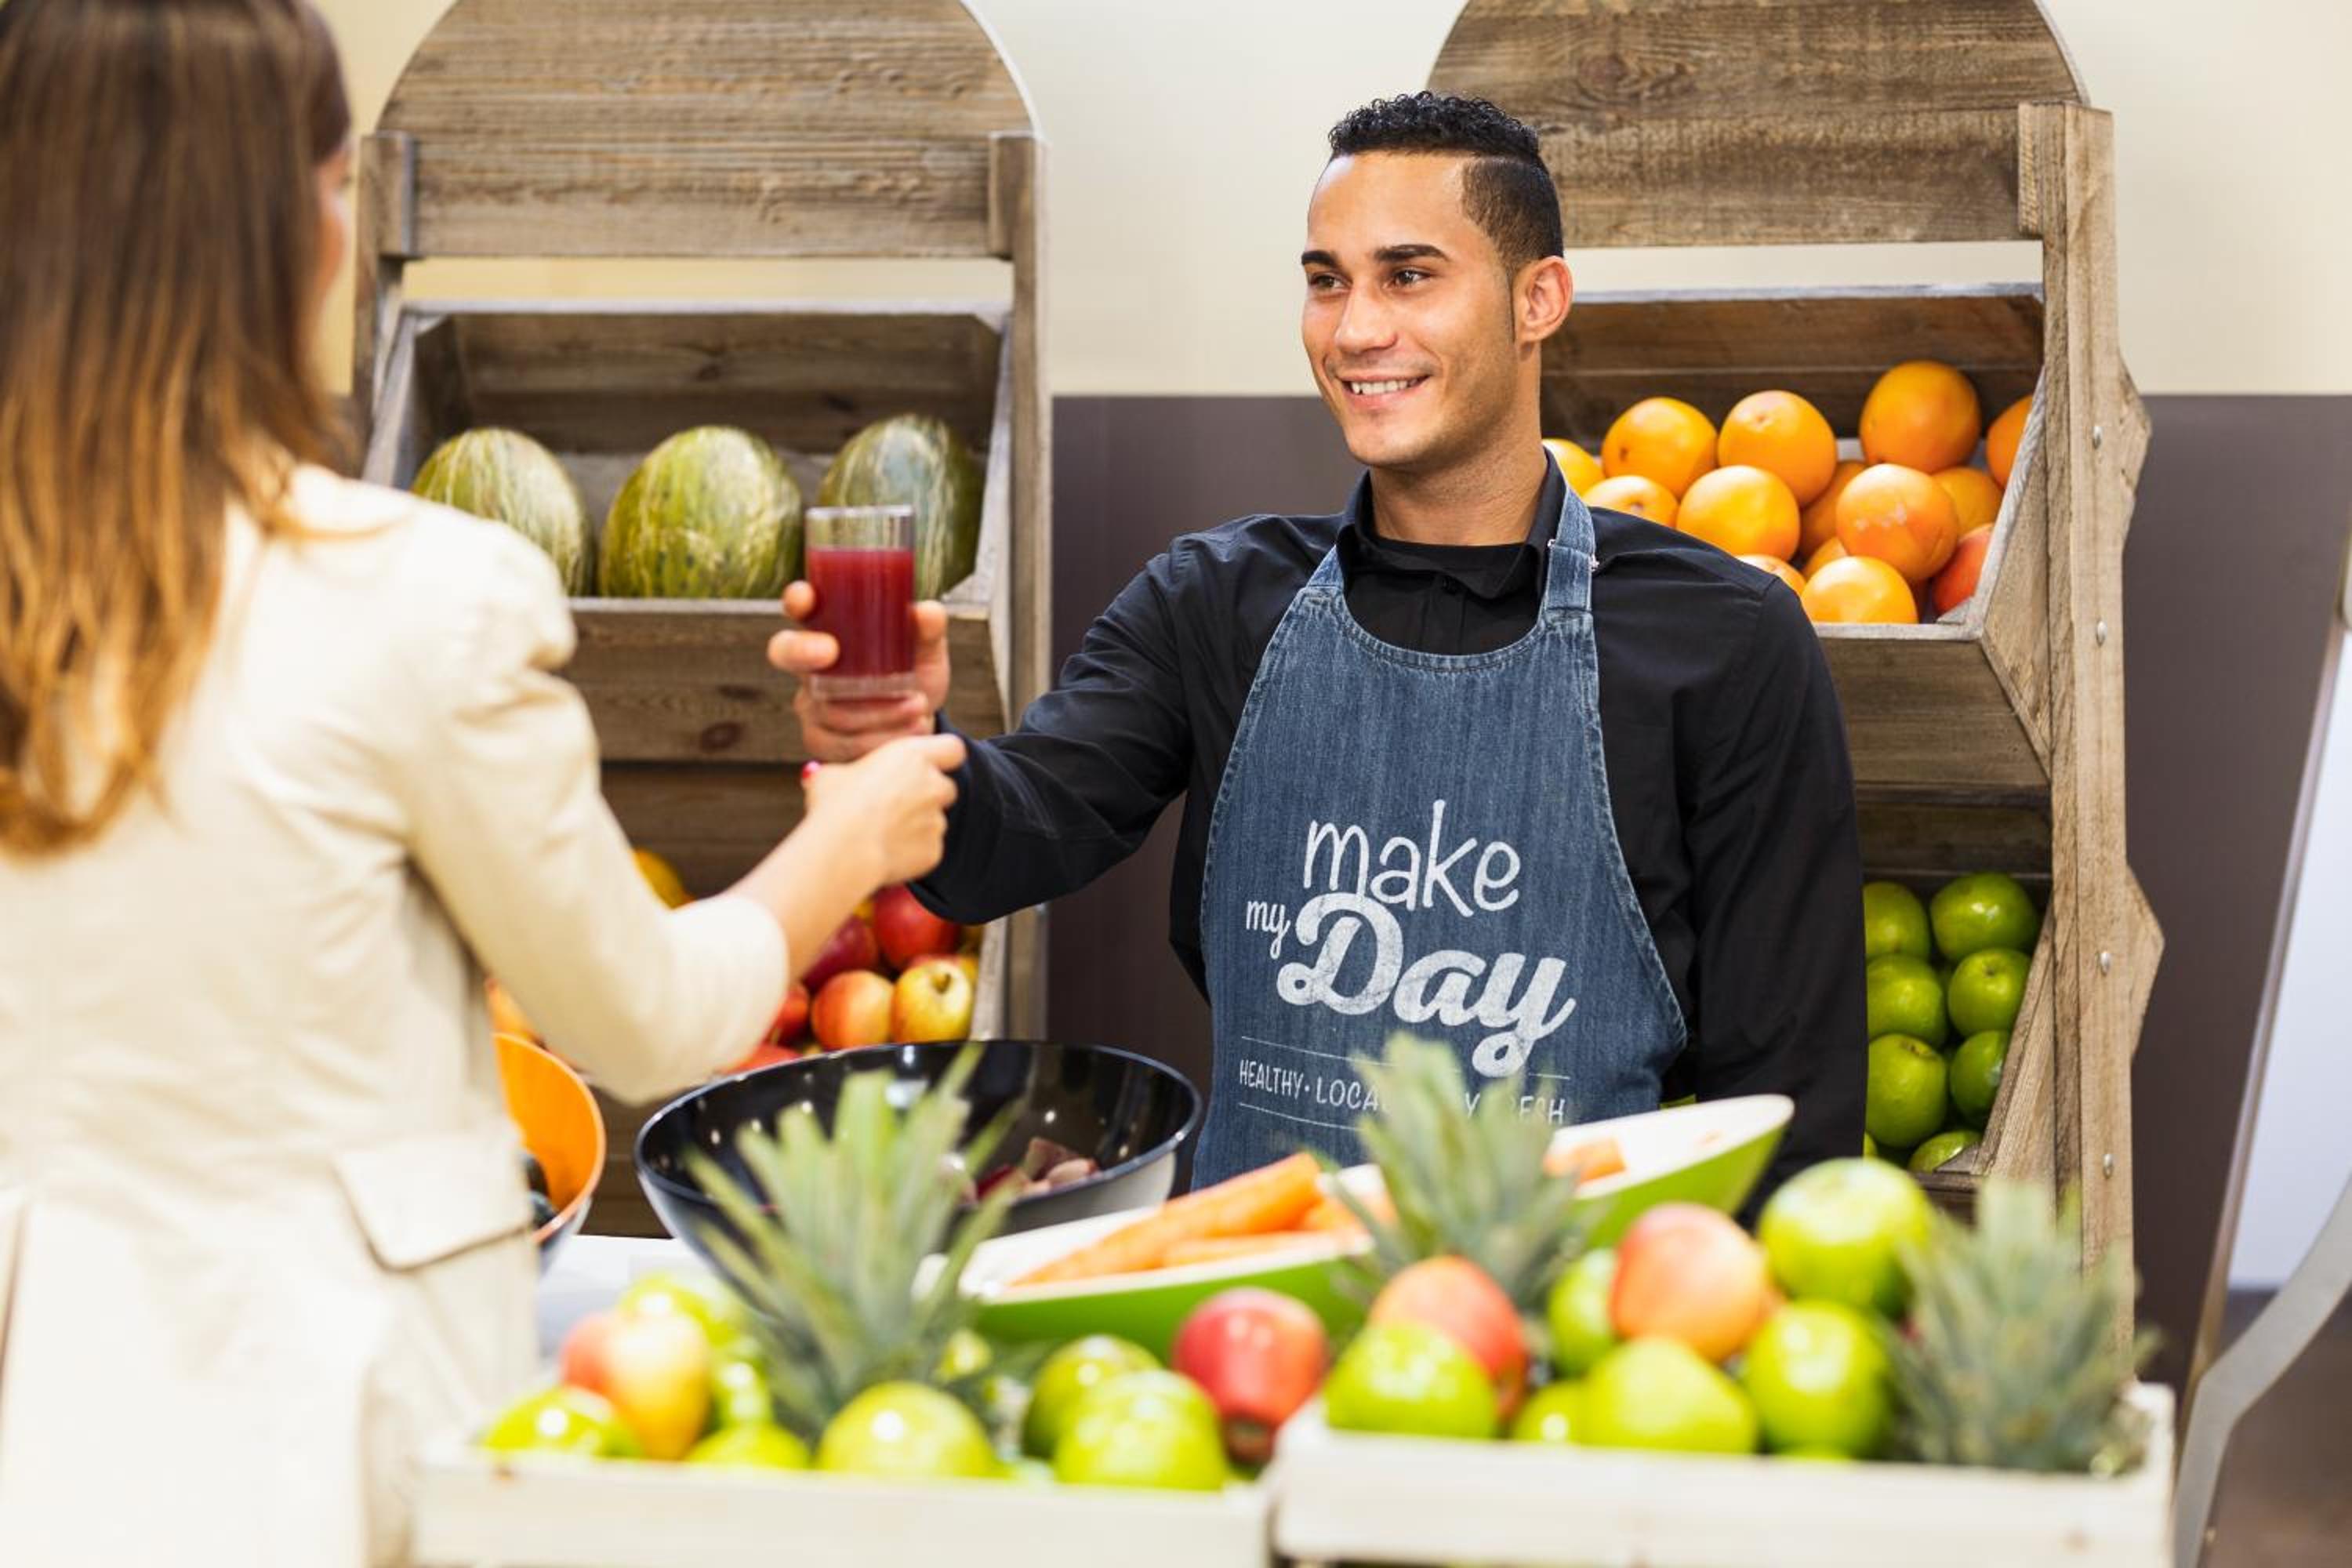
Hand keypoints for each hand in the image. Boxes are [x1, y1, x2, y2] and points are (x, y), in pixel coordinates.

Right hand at [768, 582, 952, 760]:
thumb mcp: (927, 650)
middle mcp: (811, 663)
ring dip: (877, 710)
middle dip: (802, 649)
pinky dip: (879, 738)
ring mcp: (810, 701)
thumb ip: (929, 630)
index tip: (805, 597)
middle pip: (784, 651)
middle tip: (830, 651)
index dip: (796, 599)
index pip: (801, 605)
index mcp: (831, 628)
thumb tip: (928, 611)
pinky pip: (840, 740)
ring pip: (829, 707)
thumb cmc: (914, 672)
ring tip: (917, 706)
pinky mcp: (818, 736)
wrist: (919, 721)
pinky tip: (905, 731)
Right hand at [801, 732, 967, 886]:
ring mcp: (936, 820)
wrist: (843, 850)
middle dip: (929, 795)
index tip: (930, 764)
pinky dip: (914, 851)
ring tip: (883, 832)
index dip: (945, 755)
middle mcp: (932, 785)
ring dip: (918, 825)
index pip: (953, 748)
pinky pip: (929, 849)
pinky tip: (886, 852)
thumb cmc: (834, 807)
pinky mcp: (934, 850)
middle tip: (897, 805)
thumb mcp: (830, 776)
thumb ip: (846, 772)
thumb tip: (830, 775)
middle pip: (946, 787)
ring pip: (936, 821)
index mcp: (912, 757)